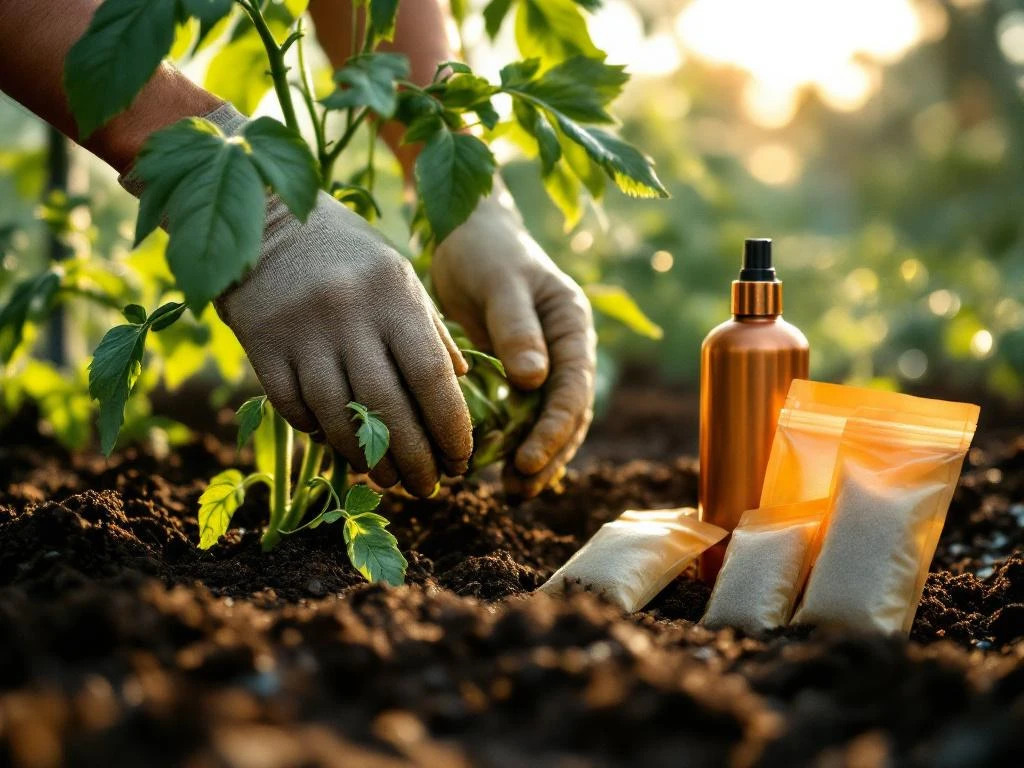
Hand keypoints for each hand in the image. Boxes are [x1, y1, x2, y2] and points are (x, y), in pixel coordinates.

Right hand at [217, 188, 472, 496]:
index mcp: (393, 294)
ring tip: (390, 481)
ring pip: (339, 418)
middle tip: (429, 488)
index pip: (431, 376)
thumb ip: (431, 328)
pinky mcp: (262, 346)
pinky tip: (342, 448)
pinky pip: (296, 409)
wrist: (266, 221)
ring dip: (369, 460)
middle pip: (388, 407)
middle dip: (414, 458)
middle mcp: (349, 314)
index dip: (450, 427)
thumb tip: (461, 382)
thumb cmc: (349, 254)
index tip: (462, 460)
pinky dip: (322, 435)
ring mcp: (302, 332)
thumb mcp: (399, 275)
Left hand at [432, 184, 595, 496]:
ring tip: (512, 491)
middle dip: (548, 455)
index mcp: (571, 327)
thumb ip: (516, 327)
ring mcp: (542, 364)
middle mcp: (564, 350)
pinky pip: (521, 416)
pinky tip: (498, 470)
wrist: (465, 234)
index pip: (573, 389)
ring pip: (547, 422)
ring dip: (535, 458)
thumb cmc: (484, 251)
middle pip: (567, 415)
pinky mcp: (515, 374)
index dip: (554, 430)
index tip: (528, 460)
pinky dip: (512, 443)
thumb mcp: (500, 282)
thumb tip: (535, 380)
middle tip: (518, 488)